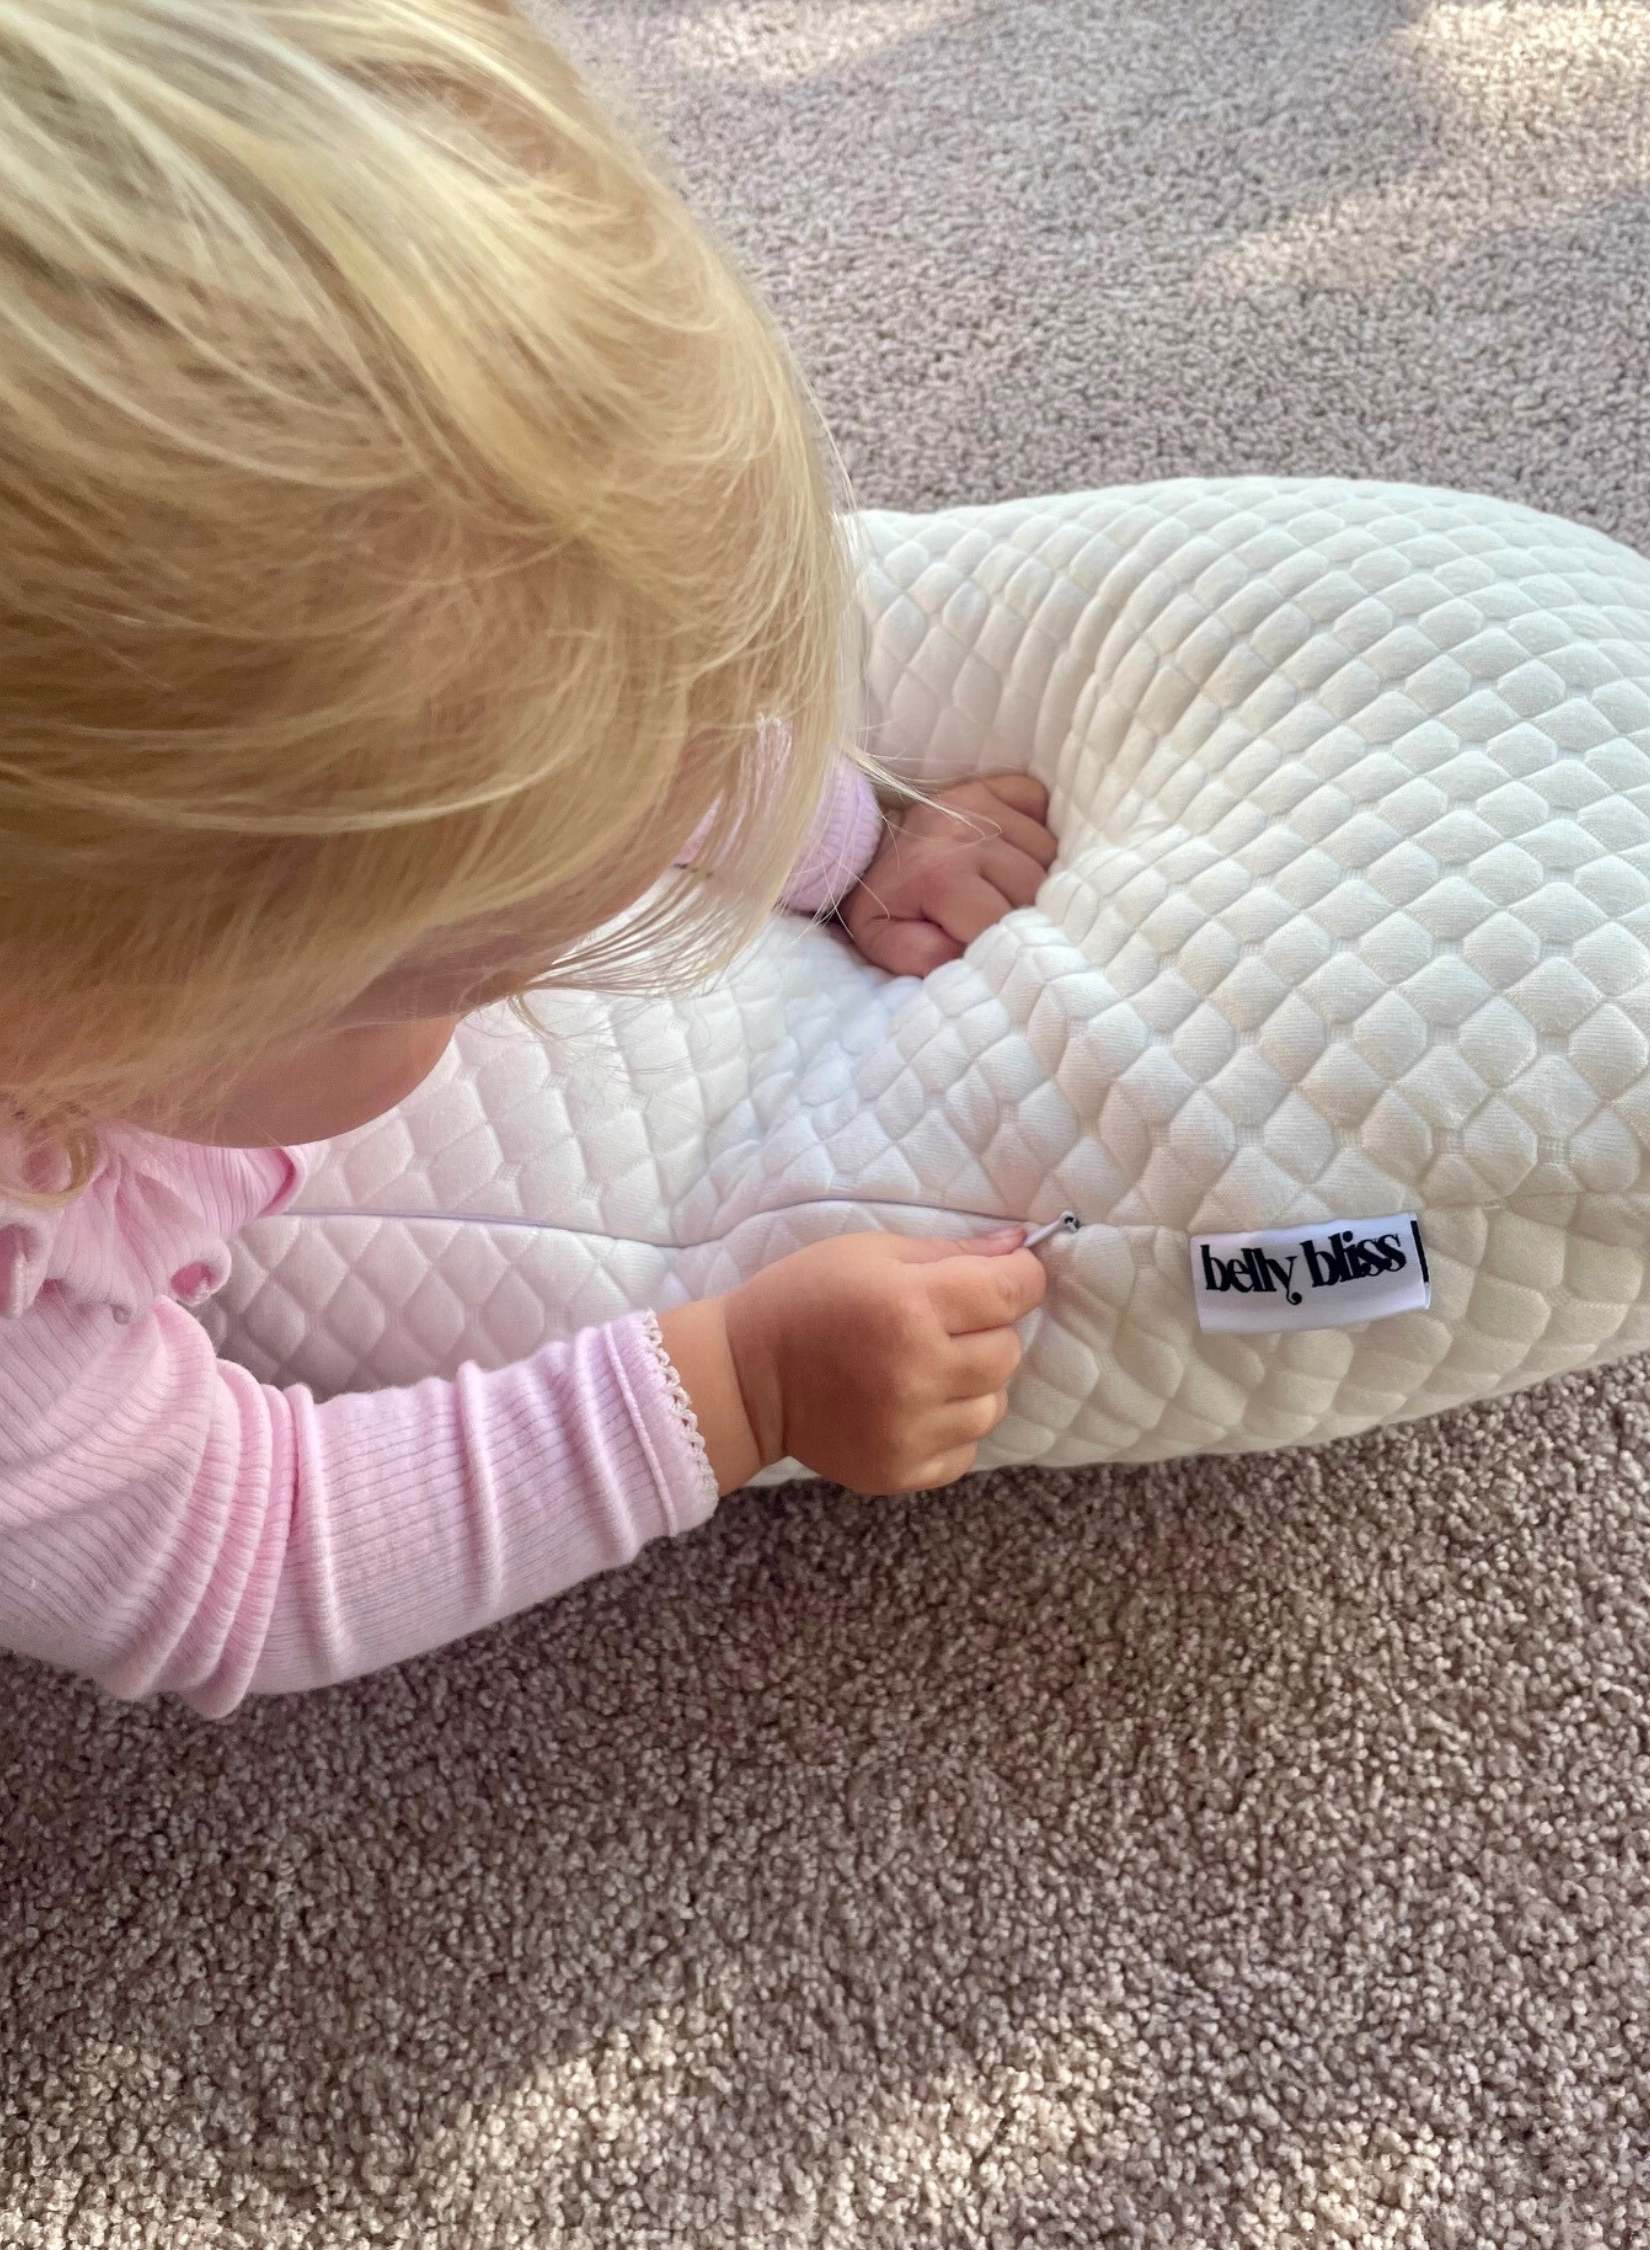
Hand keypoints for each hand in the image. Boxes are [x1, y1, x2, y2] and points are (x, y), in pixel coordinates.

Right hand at [660, 1227, 1046, 1497]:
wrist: (744, 1378)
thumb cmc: (806, 1298)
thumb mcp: (871, 1252)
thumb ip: (952, 1251)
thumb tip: (1020, 1246)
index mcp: (910, 1306)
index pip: (1014, 1290)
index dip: (1018, 1276)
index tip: (1003, 1276)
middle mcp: (917, 1372)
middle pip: (1008, 1350)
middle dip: (988, 1330)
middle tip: (942, 1324)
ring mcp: (910, 1431)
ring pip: (993, 1404)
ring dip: (972, 1384)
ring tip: (925, 1369)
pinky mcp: (901, 1472)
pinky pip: (965, 1450)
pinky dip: (949, 1427)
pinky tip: (912, 1407)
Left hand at [839, 773, 1056, 975]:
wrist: (861, 846)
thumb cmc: (880, 902)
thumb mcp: (882, 941)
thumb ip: (921, 957)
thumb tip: (967, 954)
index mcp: (938, 875)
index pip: (1002, 921)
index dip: (1001, 943)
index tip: (986, 945)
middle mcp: (964, 832)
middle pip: (1034, 887)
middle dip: (1021, 911)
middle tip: (995, 918)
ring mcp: (979, 802)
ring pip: (1047, 851)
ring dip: (1035, 875)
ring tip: (1001, 887)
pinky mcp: (990, 785)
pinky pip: (1040, 804)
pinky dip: (1035, 832)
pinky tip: (1010, 851)